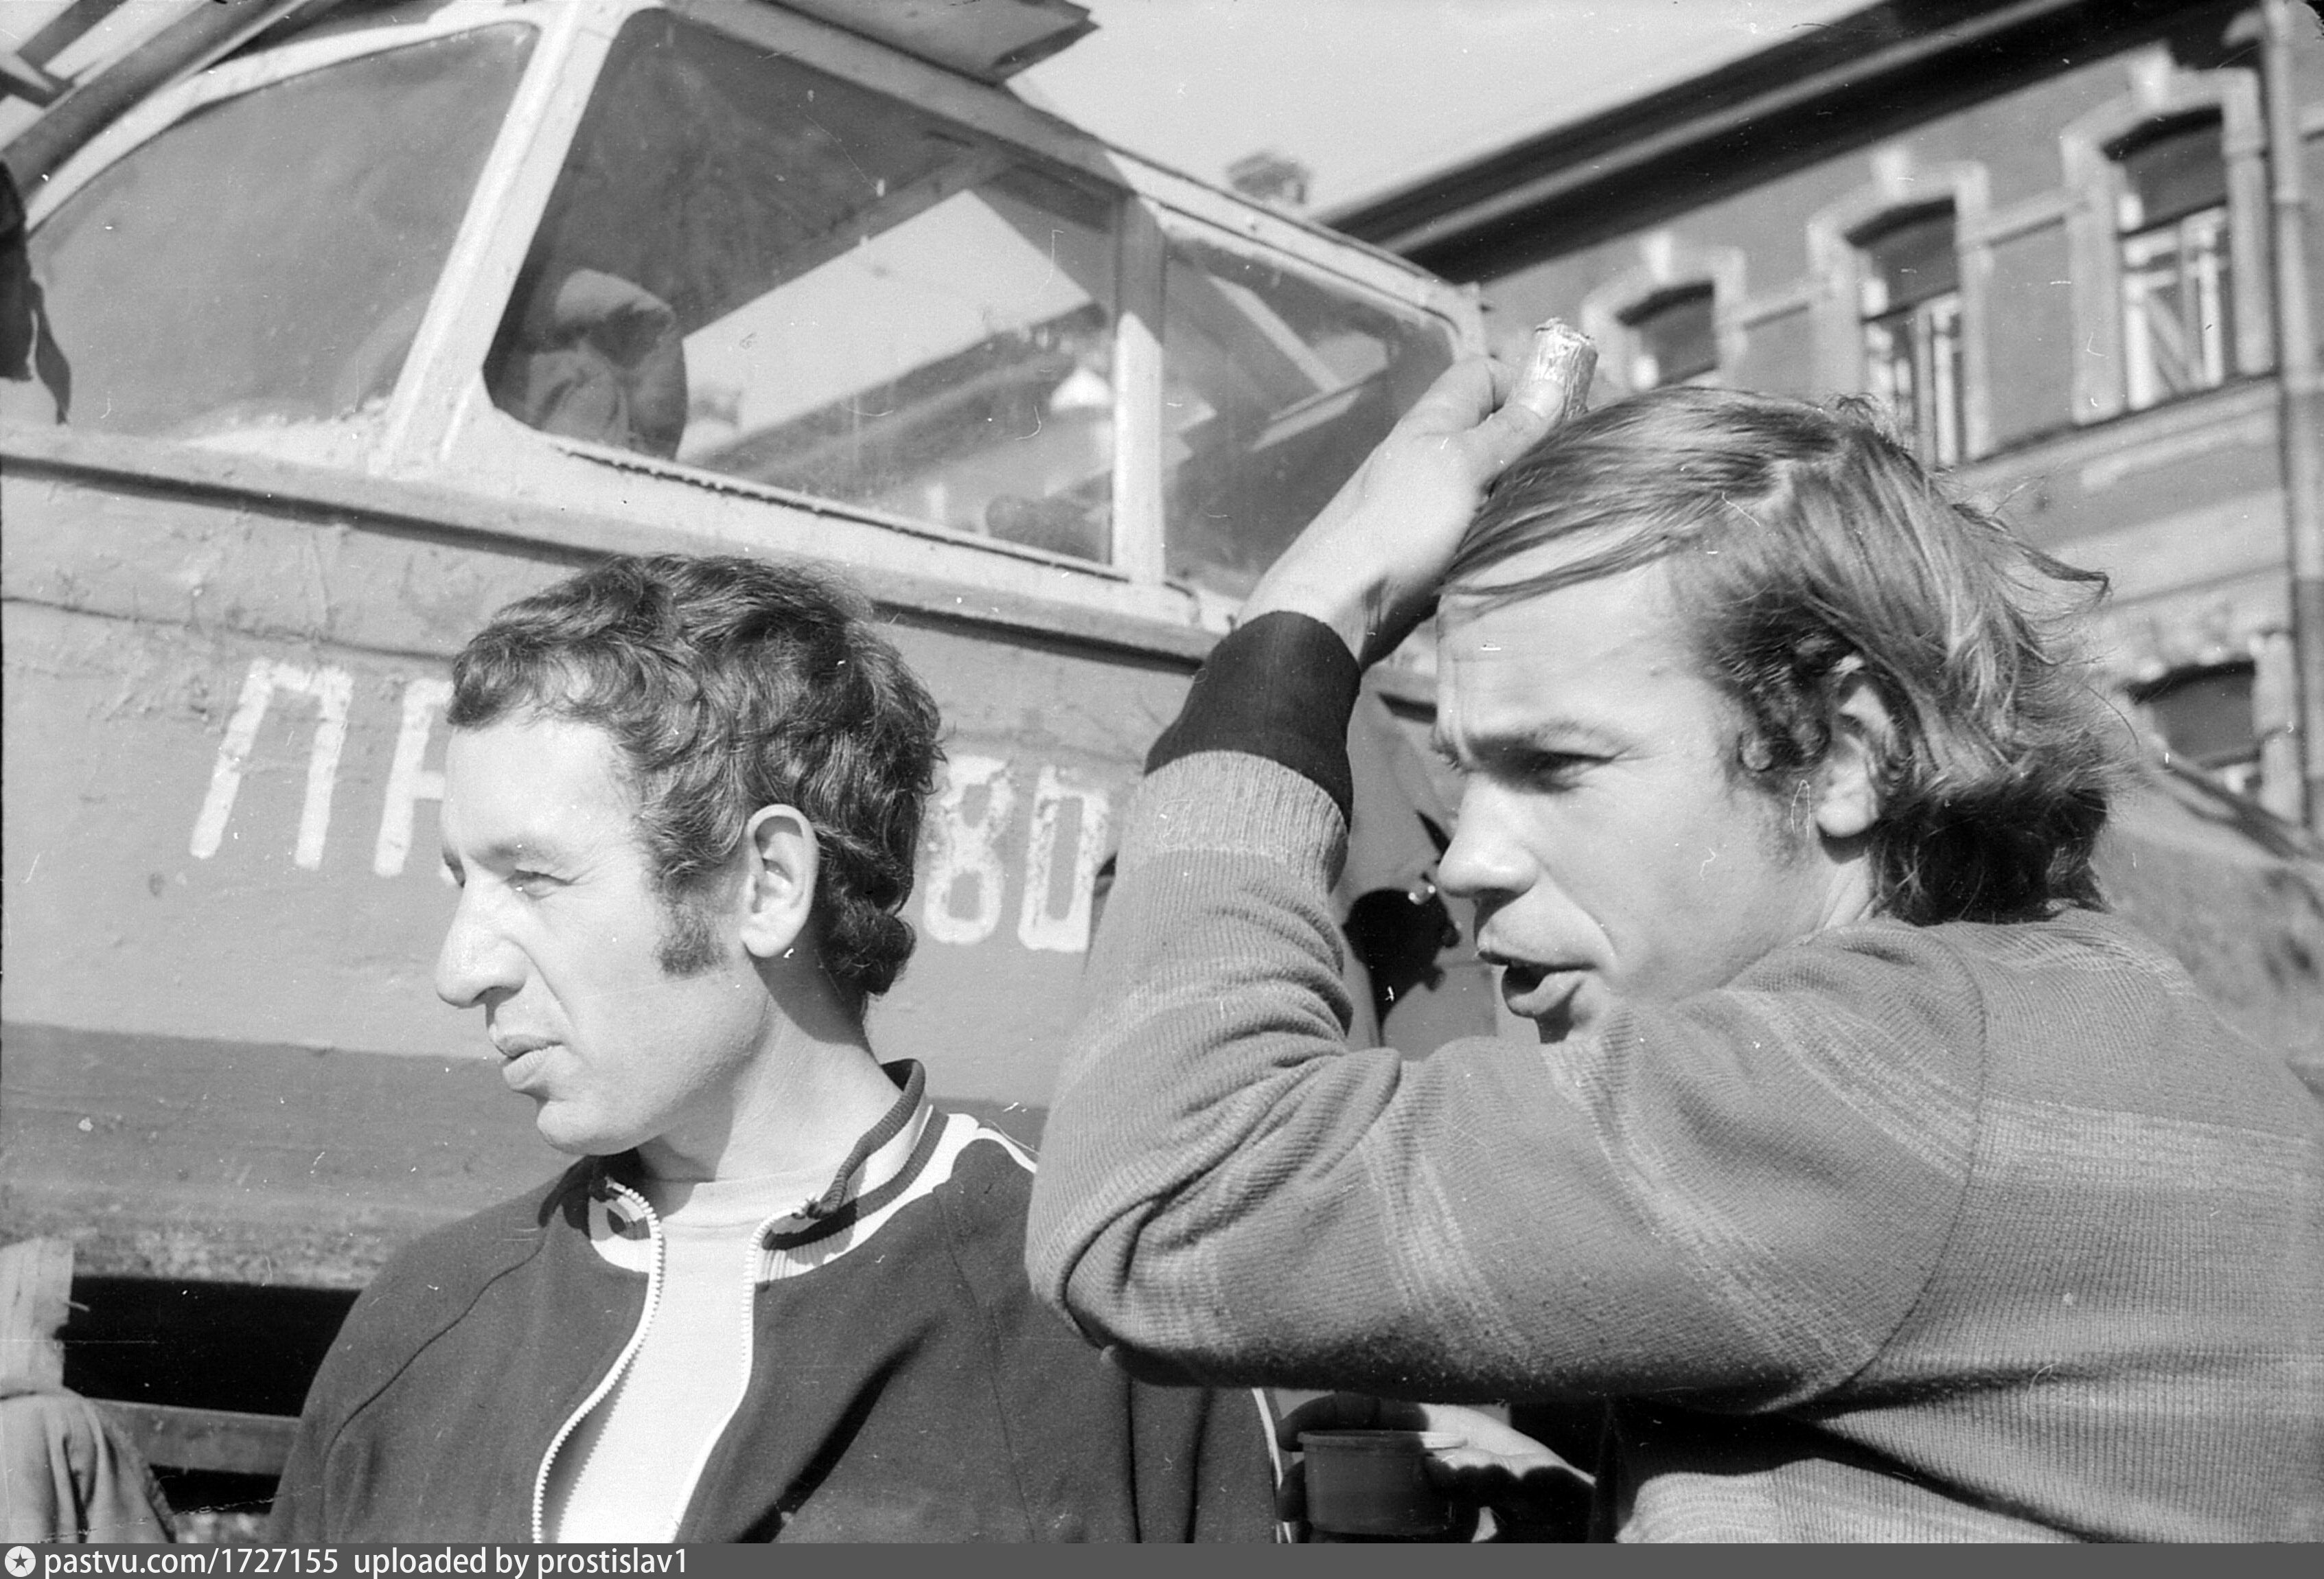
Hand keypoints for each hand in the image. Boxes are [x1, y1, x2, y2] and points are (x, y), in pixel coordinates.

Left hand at [1242, 325, 1591, 667]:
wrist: (1342, 602)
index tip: (1562, 417)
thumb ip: (1508, 431)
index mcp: (1434, 421)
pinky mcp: (1430, 547)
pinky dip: (1500, 532)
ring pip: (1490, 483)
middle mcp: (1430, 454)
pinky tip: (1520, 547)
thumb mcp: (1464, 466)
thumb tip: (1552, 386)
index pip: (1483, 376)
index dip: (1522, 385)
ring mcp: (1428, 502)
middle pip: (1492, 431)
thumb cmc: (1402, 524)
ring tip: (1554, 511)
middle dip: (1532, 446)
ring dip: (1520, 494)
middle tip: (1570, 471)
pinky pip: (1478, 527)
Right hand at [1274, 1392, 1593, 1541]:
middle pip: (1346, 1461)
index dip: (1326, 1413)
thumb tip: (1430, 1465)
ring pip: (1350, 1508)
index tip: (1290, 1436)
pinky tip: (1337, 1552)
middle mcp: (1419, 1467)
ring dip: (1322, 1522)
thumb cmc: (1567, 1502)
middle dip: (1308, 1479)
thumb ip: (1492, 1471)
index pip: (1371, 1407)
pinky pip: (1372, 1544)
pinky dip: (1348, 1548)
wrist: (1579, 1546)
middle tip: (1290, 1509)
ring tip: (1312, 1543)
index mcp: (1440, 1431)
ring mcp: (1416, 1509)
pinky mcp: (1418, 1543)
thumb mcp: (1539, 1482)